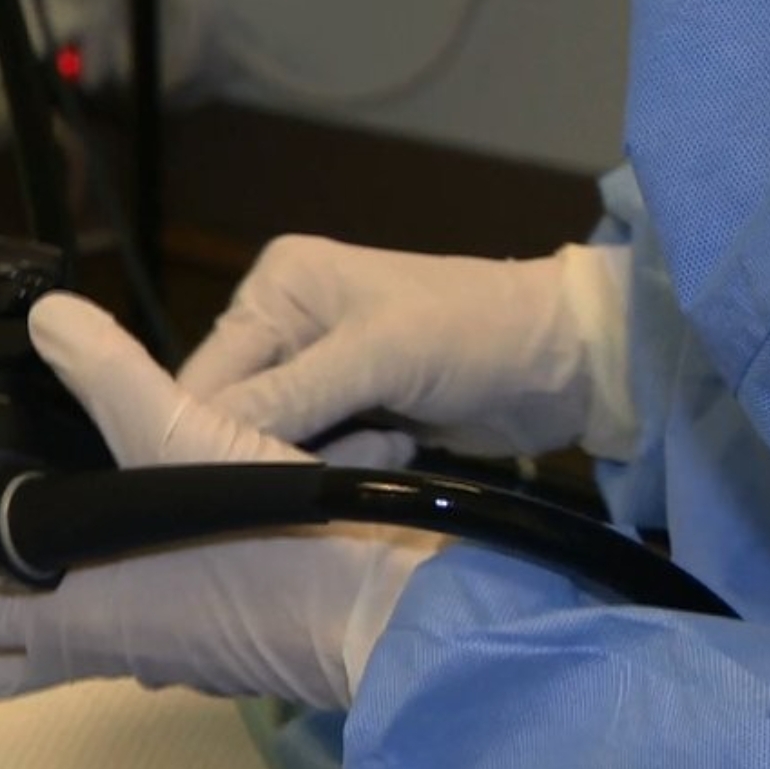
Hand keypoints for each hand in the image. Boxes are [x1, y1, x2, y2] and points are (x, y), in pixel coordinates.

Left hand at [0, 293, 443, 708]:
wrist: (381, 610)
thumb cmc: (282, 548)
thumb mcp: (184, 436)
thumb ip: (110, 373)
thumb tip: (54, 319)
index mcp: (73, 610)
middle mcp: (100, 646)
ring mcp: (147, 655)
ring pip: (35, 658)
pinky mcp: (194, 647)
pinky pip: (99, 638)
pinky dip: (65, 605)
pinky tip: (88, 552)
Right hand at [178, 235, 631, 458]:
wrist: (567, 362)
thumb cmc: (476, 333)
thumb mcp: (379, 357)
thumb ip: (290, 396)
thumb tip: (203, 439)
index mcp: (277, 287)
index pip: (206, 373)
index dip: (209, 431)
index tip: (234, 481)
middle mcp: (284, 324)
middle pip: (232, 412)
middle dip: (269, 448)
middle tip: (327, 464)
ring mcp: (316, 371)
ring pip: (270, 443)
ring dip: (315, 461)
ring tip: (381, 447)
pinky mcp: (349, 412)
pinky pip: (312, 457)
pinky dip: (343, 468)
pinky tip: (393, 452)